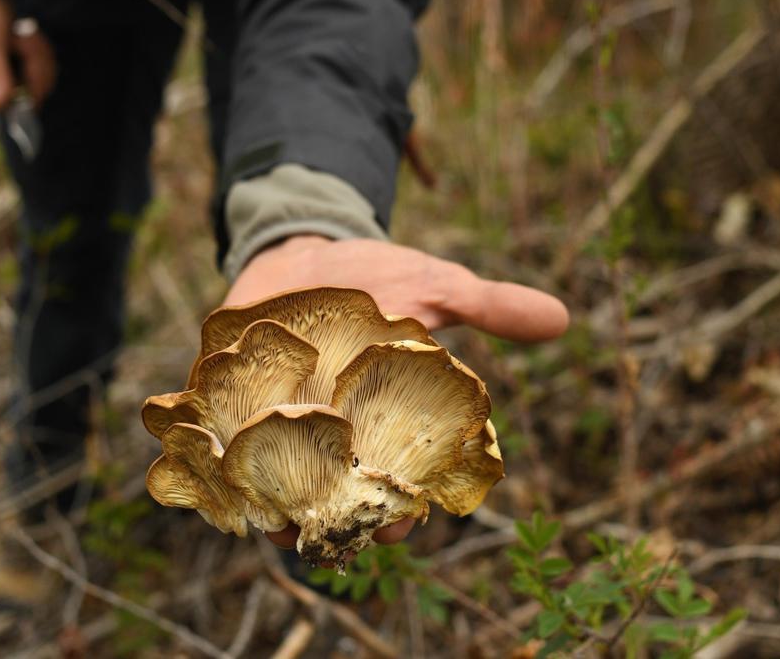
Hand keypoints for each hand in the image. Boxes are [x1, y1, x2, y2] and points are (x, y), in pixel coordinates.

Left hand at [225, 235, 569, 550]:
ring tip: (275, 521)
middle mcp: (330, 431)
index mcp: (382, 421)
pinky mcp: (228, 394)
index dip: (401, 506)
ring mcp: (276, 417)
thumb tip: (560, 317)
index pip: (396, 479)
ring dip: (274, 502)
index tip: (403, 522)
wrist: (306, 245)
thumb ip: (489, 308)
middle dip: (336, 517)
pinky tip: (224, 471)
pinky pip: (219, 434)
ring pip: (275, 477)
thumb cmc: (379, 276)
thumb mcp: (436, 286)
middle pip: (333, 492)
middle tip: (334, 534)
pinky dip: (220, 452)